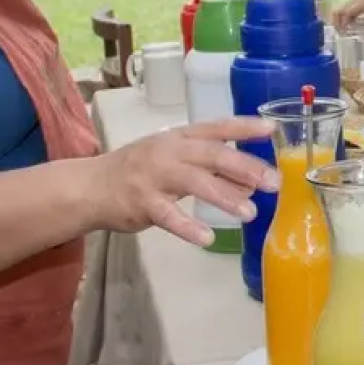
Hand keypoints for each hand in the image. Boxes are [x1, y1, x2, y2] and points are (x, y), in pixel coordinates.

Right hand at [84, 119, 279, 245]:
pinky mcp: (141, 202)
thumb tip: (252, 183)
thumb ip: (212, 169)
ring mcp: (153, 175)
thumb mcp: (175, 161)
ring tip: (250, 214)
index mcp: (179, 137)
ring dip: (225, 197)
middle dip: (245, 167)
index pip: (217, 127)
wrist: (90, 187)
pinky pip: (168, 215)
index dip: (244, 126)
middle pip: (212, 154)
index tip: (272, 129)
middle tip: (273, 182)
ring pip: (195, 182)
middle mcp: (168, 151)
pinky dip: (188, 227)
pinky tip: (207, 238)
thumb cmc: (140, 172)